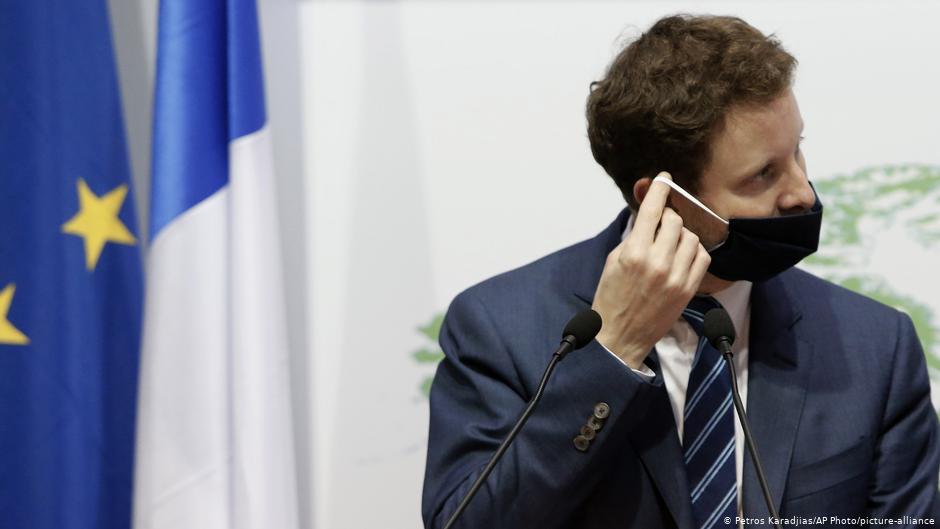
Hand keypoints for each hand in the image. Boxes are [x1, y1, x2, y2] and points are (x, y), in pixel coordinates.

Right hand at [591, 172, 710, 368]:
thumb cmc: (611, 297)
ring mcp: (676, 277)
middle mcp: (657, 263)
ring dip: (680, 235)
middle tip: (658, 225)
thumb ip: (635, 234)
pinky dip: (693, 251)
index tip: (664, 179)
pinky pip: (702, 257)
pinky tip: (681, 256)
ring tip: (668, 245)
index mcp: (634, 253)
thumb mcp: (614, 260)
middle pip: (674, 221)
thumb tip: (649, 211)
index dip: (659, 189)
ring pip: (691, 237)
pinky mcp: (688, 289)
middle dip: (667, 218)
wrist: (620, 335)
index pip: (652, 210)